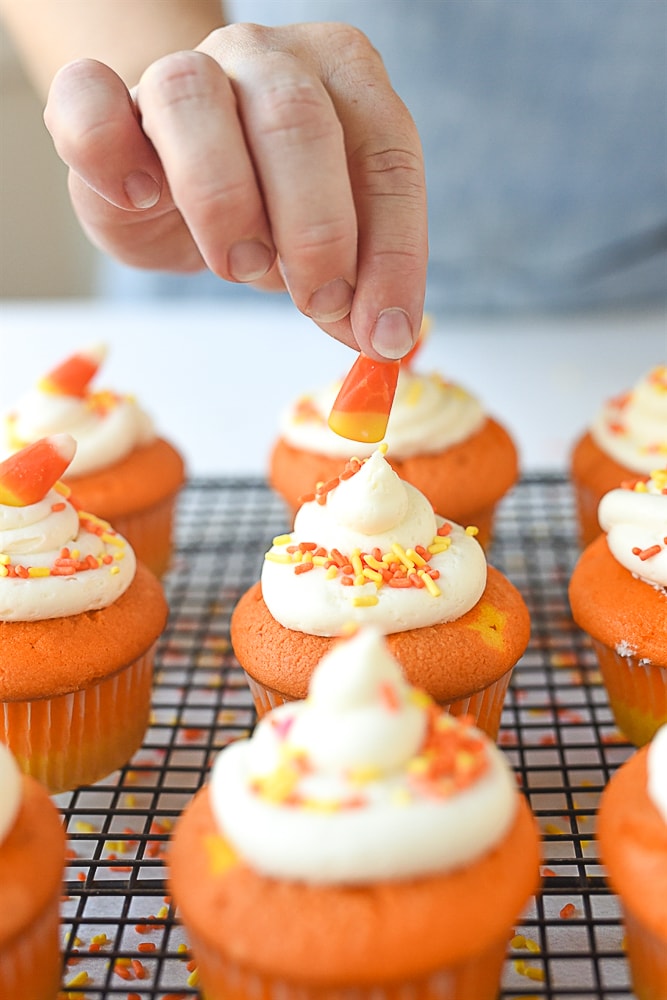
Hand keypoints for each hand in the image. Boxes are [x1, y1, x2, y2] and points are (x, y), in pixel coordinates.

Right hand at [43, 22, 426, 359]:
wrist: (183, 179)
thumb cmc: (266, 208)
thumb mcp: (323, 248)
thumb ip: (355, 286)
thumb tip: (384, 341)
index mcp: (346, 81)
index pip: (385, 157)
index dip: (393, 253)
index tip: (384, 332)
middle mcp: (269, 58)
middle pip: (297, 120)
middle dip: (316, 230)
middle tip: (317, 300)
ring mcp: (185, 69)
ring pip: (193, 99)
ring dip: (223, 199)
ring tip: (238, 264)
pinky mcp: (110, 100)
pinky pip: (89, 99)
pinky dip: (108, 150)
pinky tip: (140, 198)